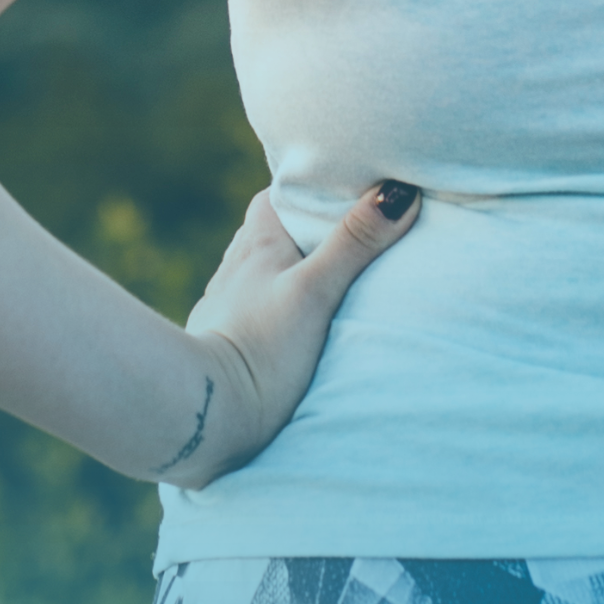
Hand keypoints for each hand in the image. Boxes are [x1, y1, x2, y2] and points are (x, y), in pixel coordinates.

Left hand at [159, 181, 421, 487]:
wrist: (206, 414)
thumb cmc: (261, 347)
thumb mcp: (316, 291)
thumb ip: (354, 243)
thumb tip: (398, 191)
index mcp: (254, 245)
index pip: (277, 197)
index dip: (308, 190)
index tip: (343, 190)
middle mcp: (234, 269)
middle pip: (269, 234)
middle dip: (302, 232)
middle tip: (345, 233)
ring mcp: (224, 306)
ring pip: (259, 273)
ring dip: (287, 270)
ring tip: (323, 277)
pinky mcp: (222, 343)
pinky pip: (252, 310)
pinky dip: (273, 306)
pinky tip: (289, 323)